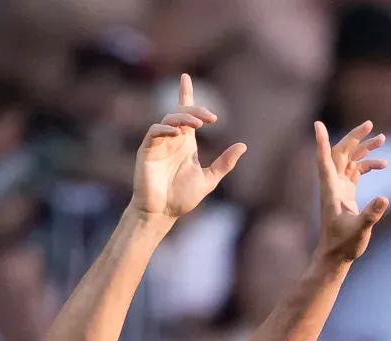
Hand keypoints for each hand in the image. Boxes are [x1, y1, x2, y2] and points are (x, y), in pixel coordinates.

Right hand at [132, 73, 242, 222]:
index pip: (186, 112)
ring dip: (183, 118)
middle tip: (210, 118)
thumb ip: (225, 163)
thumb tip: (243, 146)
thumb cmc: (183, 198)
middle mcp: (173, 139)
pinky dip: (165, 129)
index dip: (185, 93)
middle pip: (181, 113)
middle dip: (195, 110)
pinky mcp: (147, 151)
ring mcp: (159, 144)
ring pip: (169, 119)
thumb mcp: (209, 179)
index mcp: (186, 142)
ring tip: (198, 124)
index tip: (185, 78)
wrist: (163, 213)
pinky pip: (154, 132)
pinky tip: (177, 133)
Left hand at [312, 118, 390, 266]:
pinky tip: (383, 164)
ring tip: (383, 139)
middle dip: (354, 137)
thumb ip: (371, 214)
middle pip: (340, 152)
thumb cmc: (344, 245)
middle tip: (370, 124)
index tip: (317, 123)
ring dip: (364, 148)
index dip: (321, 142)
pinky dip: (368, 164)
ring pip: (349, 159)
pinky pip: (356, 171)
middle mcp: (332, 184)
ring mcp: (339, 187)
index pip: (324, 160)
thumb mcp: (360, 230)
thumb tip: (385, 198)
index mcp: (330, 189)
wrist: (336, 256)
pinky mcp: (346, 192)